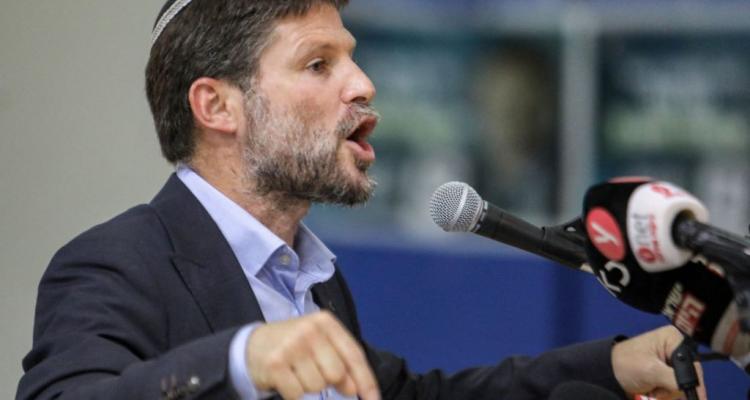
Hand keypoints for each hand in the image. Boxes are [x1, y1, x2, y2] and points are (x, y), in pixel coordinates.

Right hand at [245, 311, 380, 399]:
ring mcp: (291, 346)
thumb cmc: (295, 345)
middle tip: (313, 371)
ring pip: (317, 386)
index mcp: (326, 322)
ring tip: (297, 372)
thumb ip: (342, 362)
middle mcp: (310, 330)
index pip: (354, 355)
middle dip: (328, 381)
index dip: (366, 382)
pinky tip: (286, 379)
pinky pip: (297, 394)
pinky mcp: (275, 363)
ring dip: (308, 386)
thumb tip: (355, 388)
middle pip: (336, 374)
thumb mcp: (320, 345)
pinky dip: (293, 393)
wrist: (254, 344)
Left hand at [612, 325, 706, 399]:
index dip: (694, 384)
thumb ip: (673, 379)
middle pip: (689, 379)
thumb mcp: (650, 370)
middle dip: (671, 390)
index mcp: (673, 339)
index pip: (693, 365)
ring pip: (680, 389)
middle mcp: (674, 350)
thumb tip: (690, 388)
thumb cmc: (623, 363)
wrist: (606, 373)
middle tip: (654, 391)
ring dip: (665, 394)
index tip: (695, 398)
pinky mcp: (665, 377)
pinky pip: (672, 392)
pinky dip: (663, 396)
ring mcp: (670, 365)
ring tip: (649, 391)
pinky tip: (650, 393)